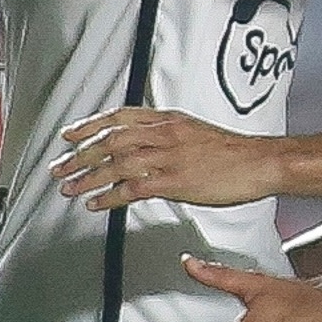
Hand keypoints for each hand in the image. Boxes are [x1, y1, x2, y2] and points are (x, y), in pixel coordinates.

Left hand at [51, 108, 281, 209]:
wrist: (262, 161)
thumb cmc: (235, 152)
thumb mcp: (197, 132)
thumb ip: (169, 135)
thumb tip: (148, 145)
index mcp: (169, 120)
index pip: (119, 116)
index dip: (89, 125)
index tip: (69, 135)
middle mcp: (165, 134)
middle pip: (110, 139)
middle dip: (79, 154)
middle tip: (59, 167)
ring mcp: (169, 157)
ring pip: (116, 163)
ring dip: (87, 177)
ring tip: (69, 188)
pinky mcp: (175, 181)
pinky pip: (132, 188)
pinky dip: (109, 196)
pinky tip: (96, 204)